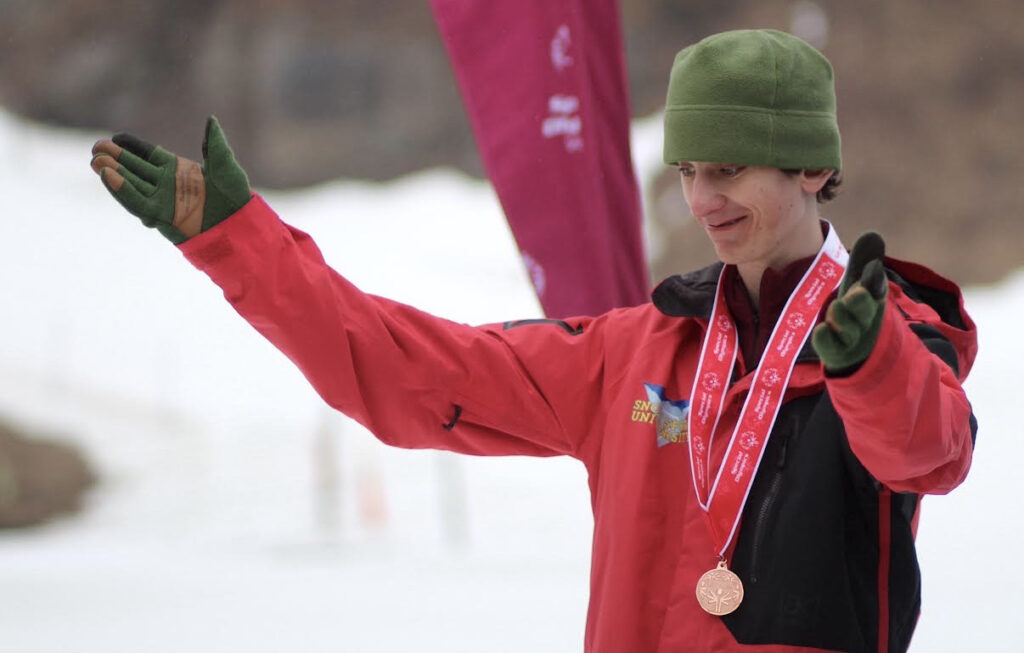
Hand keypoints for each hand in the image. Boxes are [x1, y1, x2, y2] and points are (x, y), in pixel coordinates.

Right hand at [90, 116, 249, 243]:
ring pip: (132, 185)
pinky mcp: (161, 215)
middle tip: (96, 148)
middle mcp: (166, 184)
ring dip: (113, 174)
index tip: (115, 138)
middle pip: (135, 169)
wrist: (238, 222)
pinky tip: (109, 177)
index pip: (148, 155)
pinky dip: (123, 191)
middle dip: (115, 159)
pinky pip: (137, 202)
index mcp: (177, 170)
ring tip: (96, 162)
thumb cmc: (234, 195)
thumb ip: (214, 144)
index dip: (131, 147)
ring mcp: (163, 200)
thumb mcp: (224, 166)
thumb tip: (211, 120)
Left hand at [811, 231, 888, 372]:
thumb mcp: (858, 284)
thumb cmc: (854, 311)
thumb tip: (872, 235)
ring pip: (847, 329)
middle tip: (855, 294)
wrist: (854, 352)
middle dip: (860, 302)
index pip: (875, 291)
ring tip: (834, 308)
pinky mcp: (835, 352)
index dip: (874, 285)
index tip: (871, 275)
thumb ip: (863, 261)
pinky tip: (821, 330)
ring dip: (841, 319)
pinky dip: (826, 339)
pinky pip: (829, 346)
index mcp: (871, 300)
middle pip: (864, 312)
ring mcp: (850, 339)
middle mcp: (863, 320)